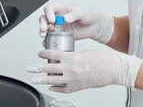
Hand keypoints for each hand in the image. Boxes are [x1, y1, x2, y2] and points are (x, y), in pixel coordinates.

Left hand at [27, 49, 142, 92]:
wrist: (111, 69)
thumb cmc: (101, 60)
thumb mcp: (84, 53)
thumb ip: (72, 56)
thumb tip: (63, 58)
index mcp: (71, 57)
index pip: (53, 54)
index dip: (44, 54)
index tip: (40, 53)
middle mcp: (70, 69)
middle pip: (49, 68)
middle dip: (38, 68)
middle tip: (30, 68)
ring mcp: (73, 79)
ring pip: (53, 80)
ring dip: (42, 80)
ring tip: (34, 80)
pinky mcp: (77, 87)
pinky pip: (63, 89)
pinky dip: (56, 88)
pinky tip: (50, 87)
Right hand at [38, 4, 113, 43]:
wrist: (94, 27)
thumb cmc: (89, 16)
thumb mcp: (82, 13)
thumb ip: (74, 14)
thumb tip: (65, 18)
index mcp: (62, 9)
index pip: (50, 8)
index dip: (48, 13)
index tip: (52, 20)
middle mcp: (58, 17)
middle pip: (44, 18)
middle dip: (42, 23)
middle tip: (44, 29)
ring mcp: (59, 26)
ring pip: (46, 28)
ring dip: (43, 32)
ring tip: (44, 36)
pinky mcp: (61, 35)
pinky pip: (51, 37)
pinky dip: (48, 40)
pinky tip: (48, 43)